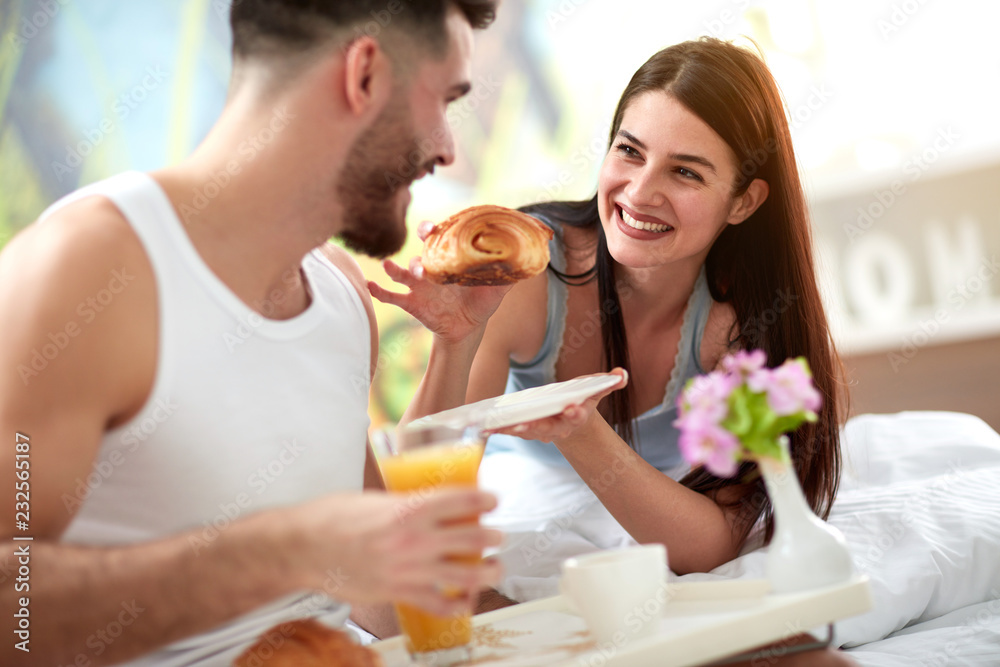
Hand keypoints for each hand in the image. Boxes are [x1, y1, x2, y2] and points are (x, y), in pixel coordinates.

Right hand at [288, 489, 503, 615]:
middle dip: (491, 538)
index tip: (494, 501)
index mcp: (408, 508)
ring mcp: (407, 568)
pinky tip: (465, 601)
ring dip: (486, 572)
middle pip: (470, 539)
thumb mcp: (375, 498)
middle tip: (498, 536)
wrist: (302, 547)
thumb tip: (428, 503)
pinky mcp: (396, 592)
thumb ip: (404, 503)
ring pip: (463, 574)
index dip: (484, 501)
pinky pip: (436, 603)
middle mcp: (413, 538)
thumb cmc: (333, 517)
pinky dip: (455, 604)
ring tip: (494, 568)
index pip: (460, 502)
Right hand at [368, 221, 513, 344]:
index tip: (446, 222)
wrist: (465, 330)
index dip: (444, 227)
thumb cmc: (479, 304)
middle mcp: (432, 267)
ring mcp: (419, 284)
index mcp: (451, 260)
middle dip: (422, 238)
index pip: (445, 237)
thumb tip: (529, 261)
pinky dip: (378, 290)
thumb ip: (508, 276)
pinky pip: (390, 296)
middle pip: (423, 247)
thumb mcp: (495, 290)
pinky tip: (369, 285)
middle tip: (425, 235)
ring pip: (403, 271)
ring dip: (397, 267)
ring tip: (391, 266)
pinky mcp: (411, 302)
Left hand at [489, 368, 628, 443]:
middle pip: (549, 428)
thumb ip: (608, 382)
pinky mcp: (524, 428)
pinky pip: (511, 430)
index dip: (575, 413)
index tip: (573, 408)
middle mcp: (558, 427)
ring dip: (513, 431)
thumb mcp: (595, 389)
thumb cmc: (581, 398)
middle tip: (526, 425)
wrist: (568, 416)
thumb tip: (621, 374)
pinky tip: (484, 428)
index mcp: (576, 416)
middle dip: (538, 427)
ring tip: (498, 428)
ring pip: (527, 431)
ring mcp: (540, 430)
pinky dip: (498, 430)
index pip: (577, 415)